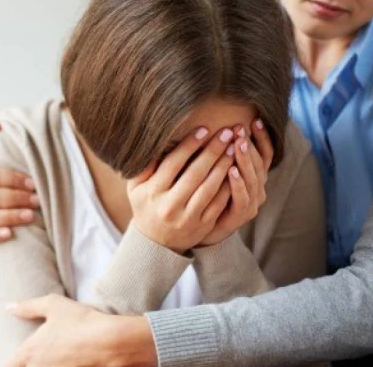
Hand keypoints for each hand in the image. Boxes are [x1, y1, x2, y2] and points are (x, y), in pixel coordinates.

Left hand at [5, 294, 156, 366]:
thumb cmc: (81, 321)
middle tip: (33, 356)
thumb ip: (28, 306)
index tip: (15, 358)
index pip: (8, 365)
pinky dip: (61, 365)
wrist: (112, 342)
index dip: (9, 362)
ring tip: (55, 356)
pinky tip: (70, 359)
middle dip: (28, 363)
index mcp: (30, 352)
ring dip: (45, 364)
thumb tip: (8, 307)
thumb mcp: (53, 304)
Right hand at [127, 126, 236, 253]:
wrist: (155, 242)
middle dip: (212, 151)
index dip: (189, 145)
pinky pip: (219, 202)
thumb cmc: (146, 205)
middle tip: (226, 133)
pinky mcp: (203, 225)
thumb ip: (144, 166)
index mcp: (152, 192)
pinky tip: (237, 169)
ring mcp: (188, 217)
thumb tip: (156, 141)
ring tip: (234, 147)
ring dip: (224, 165)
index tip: (204, 129)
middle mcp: (170, 206)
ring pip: (210, 188)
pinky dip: (229, 185)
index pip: (173, 163)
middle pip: (195, 173)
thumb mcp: (136, 187)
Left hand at [198, 118, 273, 245]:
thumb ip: (220, 152)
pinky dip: (238, 184)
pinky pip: (242, 198)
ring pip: (253, 178)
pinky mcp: (241, 215)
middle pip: (259, 163)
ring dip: (245, 160)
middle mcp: (257, 188)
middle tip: (240, 128)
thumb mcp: (215, 169)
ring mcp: (251, 202)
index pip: (265, 153)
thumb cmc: (207, 194)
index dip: (262, 137)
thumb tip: (217, 124)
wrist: (201, 228)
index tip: (254, 120)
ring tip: (238, 144)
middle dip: (249, 144)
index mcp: (254, 175)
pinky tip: (231, 170)